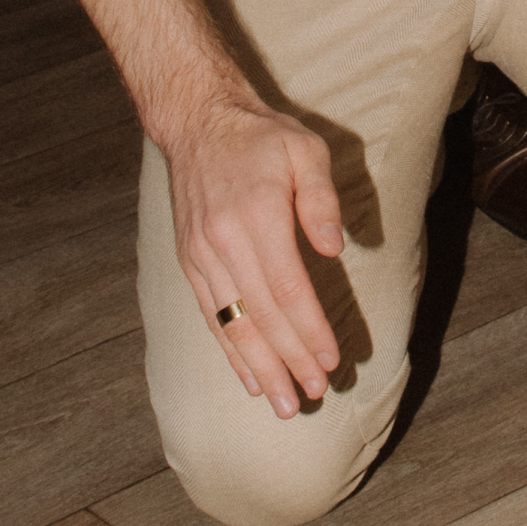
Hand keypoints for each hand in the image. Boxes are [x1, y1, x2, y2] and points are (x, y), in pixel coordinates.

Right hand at [162, 95, 346, 416]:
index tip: (331, 360)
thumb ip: (322, 199)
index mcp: (257, 215)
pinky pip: (211, 315)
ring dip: (259, 367)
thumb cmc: (261, 136)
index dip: (310, 330)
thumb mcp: (305, 149)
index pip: (288, 288)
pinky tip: (249, 376)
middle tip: (312, 395)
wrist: (197, 121)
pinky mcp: (189, 260)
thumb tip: (337, 248)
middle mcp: (223, 240)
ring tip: (282, 403)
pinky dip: (230, 350)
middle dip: (289, 360)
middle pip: (261, 315)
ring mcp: (201, 254)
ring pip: (233, 323)